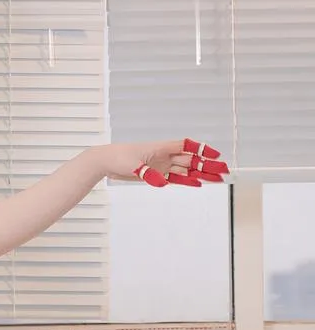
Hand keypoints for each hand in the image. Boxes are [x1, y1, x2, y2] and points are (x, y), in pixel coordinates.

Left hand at [98, 138, 229, 187]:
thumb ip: (148, 173)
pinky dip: (187, 181)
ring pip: (187, 170)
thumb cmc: (119, 157)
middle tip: (224, 170)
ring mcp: (162, 165)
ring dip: (202, 174)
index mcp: (161, 147)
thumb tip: (162, 182)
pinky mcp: (157, 174)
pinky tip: (199, 183)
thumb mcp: (132, 166)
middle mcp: (164, 156)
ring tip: (218, 178)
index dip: (202, 149)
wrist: (106, 161)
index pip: (186, 146)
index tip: (216, 154)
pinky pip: (176, 178)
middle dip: (208, 164)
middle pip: (191, 159)